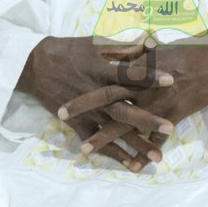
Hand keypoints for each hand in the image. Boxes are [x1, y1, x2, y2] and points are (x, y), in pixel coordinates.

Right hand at [16, 36, 171, 171]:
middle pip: (125, 109)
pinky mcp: (78, 124)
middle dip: (147, 120)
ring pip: (114, 130)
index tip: (171, 79)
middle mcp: (96, 94)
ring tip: (157, 157)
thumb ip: (124, 46)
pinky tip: (131, 165)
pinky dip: (112, 154)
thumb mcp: (96, 44)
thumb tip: (151, 41)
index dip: (149, 76)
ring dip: (135, 144)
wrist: (36, 66)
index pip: (129, 74)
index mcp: (102, 71)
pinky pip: (96, 141)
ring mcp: (87, 112)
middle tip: (169, 129)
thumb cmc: (70, 51)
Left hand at [64, 33, 207, 161]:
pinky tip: (133, 166)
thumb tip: (123, 48)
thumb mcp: (158, 47)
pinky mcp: (173, 116)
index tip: (65, 83)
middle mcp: (142, 87)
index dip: (84, 80)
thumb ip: (137, 51)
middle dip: (82, 108)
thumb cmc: (190, 49)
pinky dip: (145, 152)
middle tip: (59, 115)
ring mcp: (157, 104)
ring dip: (105, 139)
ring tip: (83, 151)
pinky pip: (156, 139)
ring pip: (126, 124)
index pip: (104, 75)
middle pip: (106, 99)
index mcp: (137, 67)